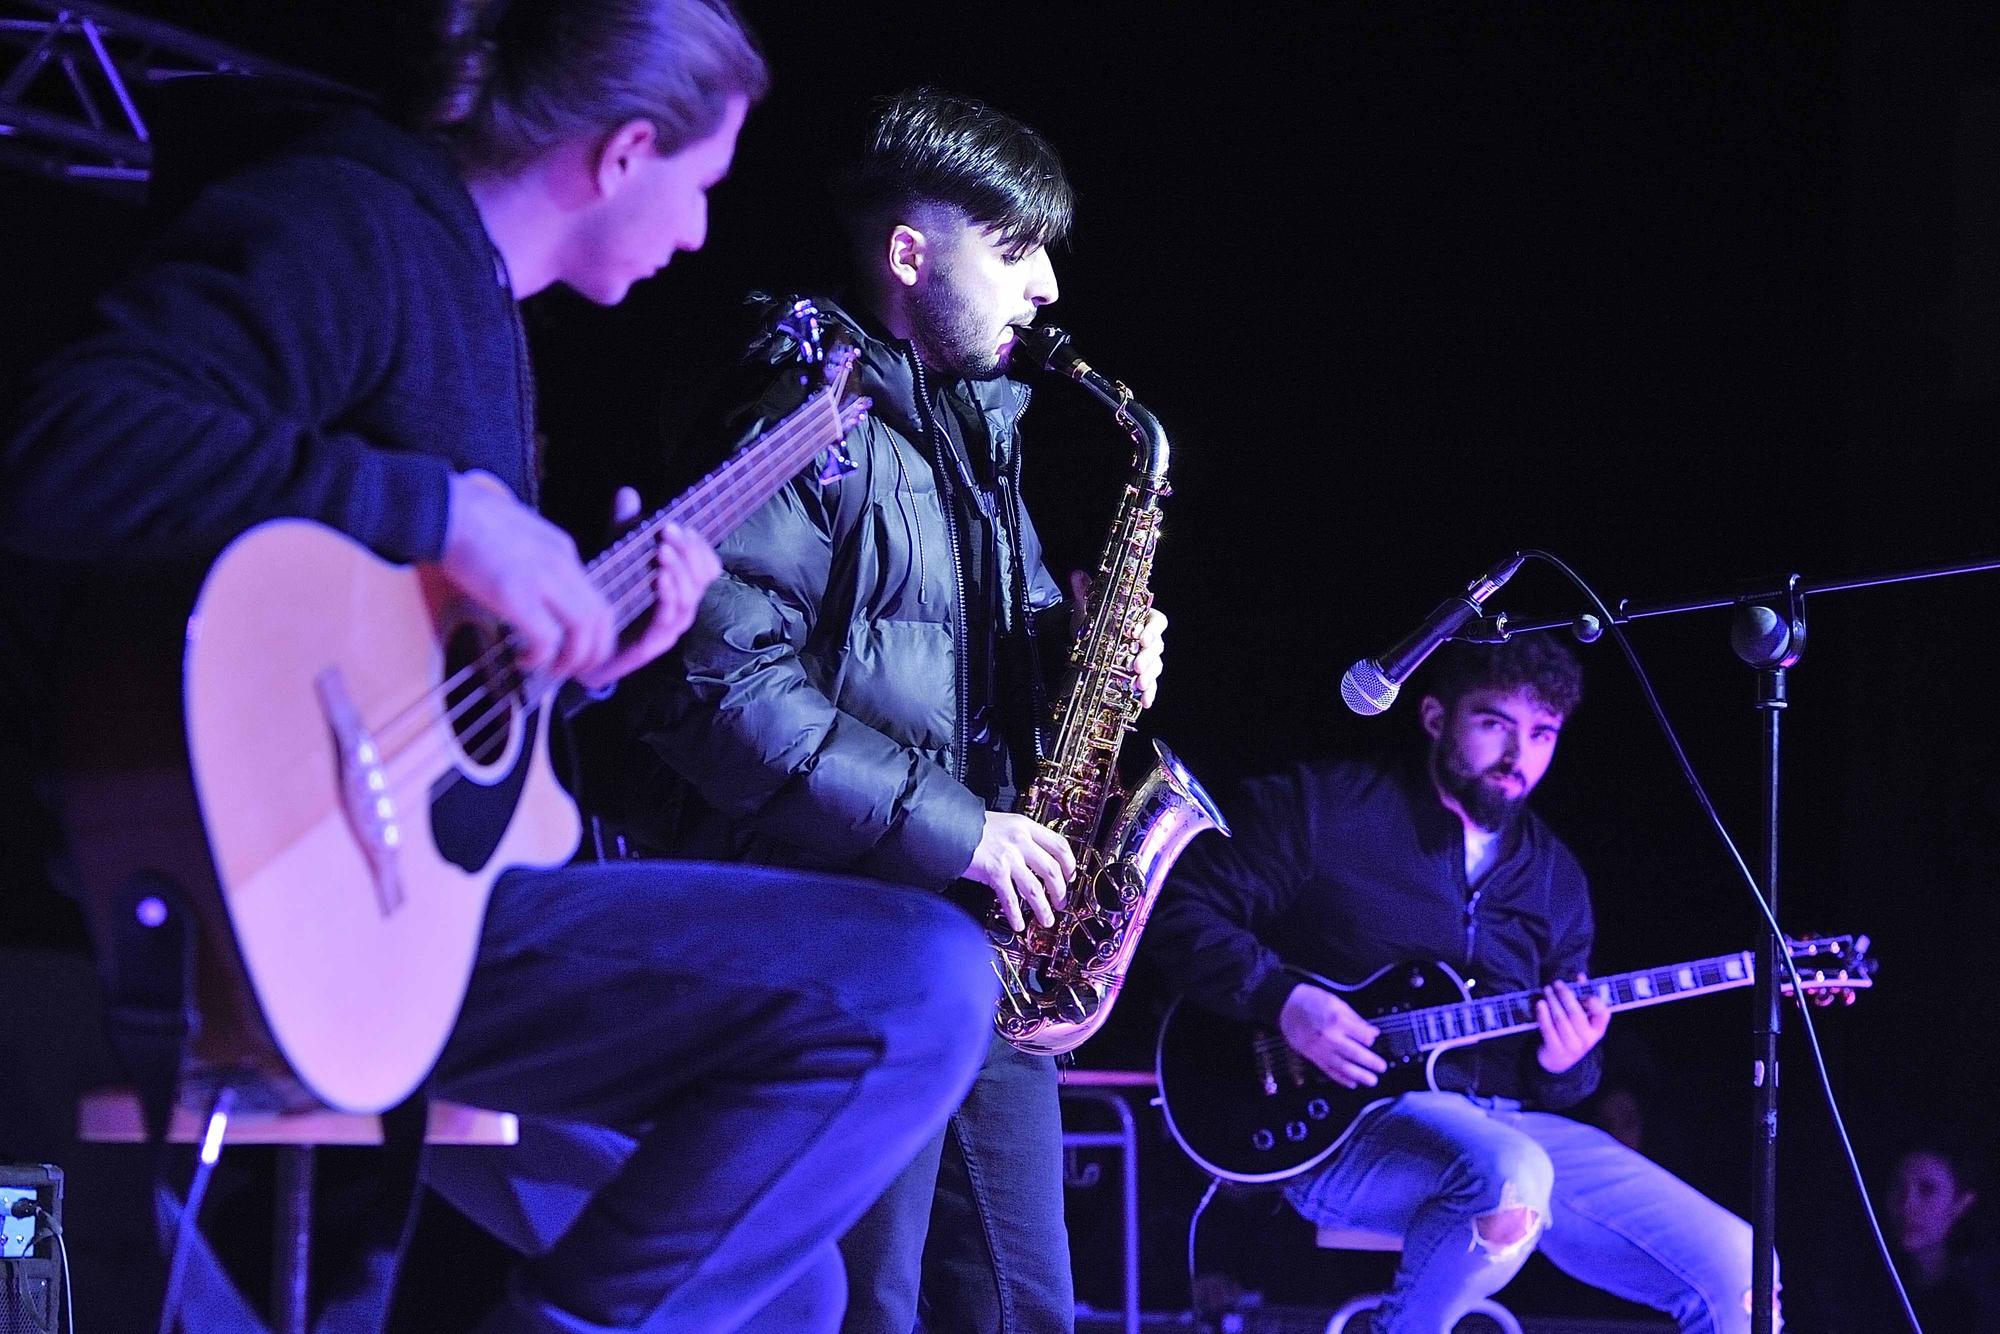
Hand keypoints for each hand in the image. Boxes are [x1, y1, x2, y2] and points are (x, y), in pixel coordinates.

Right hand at [439, 471, 615, 680]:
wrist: (447, 509)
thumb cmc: (472, 523)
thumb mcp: (523, 536)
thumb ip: (539, 563)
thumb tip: (539, 595)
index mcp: (564, 551)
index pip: (598, 599)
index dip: (597, 633)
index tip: (583, 650)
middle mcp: (561, 564)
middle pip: (600, 618)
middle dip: (594, 652)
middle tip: (576, 669)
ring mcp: (540, 579)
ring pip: (582, 630)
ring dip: (572, 659)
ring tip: (553, 669)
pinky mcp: (514, 595)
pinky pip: (546, 638)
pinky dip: (542, 657)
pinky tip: (525, 659)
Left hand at [575, 487, 720, 689]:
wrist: (579, 644)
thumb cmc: (606, 599)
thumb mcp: (617, 556)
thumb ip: (624, 527)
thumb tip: (628, 493)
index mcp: (680, 587)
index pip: (707, 565)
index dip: (700, 546)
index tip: (681, 525)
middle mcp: (681, 608)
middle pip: (703, 578)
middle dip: (689, 552)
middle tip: (668, 532)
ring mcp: (669, 629)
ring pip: (690, 598)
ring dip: (679, 572)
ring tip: (663, 553)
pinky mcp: (652, 645)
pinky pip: (669, 622)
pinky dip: (668, 598)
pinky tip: (658, 580)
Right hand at [964, 812, 1074, 932]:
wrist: (948, 825)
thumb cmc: (971, 826)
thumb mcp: (1002, 824)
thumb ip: (1019, 839)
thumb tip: (1033, 859)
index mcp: (1025, 826)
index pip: (1059, 845)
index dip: (1069, 864)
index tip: (1070, 876)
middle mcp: (1020, 840)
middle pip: (1052, 870)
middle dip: (1060, 891)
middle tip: (1060, 903)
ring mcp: (1009, 856)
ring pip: (1035, 888)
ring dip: (1043, 908)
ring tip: (1046, 919)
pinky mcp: (995, 871)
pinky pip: (1011, 898)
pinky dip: (1016, 914)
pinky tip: (1018, 923)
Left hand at [1068, 569, 1166, 707]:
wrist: (1086, 640)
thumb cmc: (1094, 622)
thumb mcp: (1088, 609)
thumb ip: (1084, 593)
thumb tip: (1077, 575)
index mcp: (1141, 618)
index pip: (1156, 621)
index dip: (1150, 629)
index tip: (1138, 636)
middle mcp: (1147, 637)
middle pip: (1157, 646)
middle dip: (1148, 657)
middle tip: (1136, 666)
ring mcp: (1145, 657)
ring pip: (1155, 665)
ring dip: (1149, 676)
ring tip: (1139, 684)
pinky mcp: (1140, 675)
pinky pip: (1150, 683)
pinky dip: (1149, 692)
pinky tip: (1144, 701)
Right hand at [1279, 983, 1385, 1088]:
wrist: (1285, 1006)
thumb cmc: (1311, 1000)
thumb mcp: (1335, 1001)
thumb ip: (1355, 1018)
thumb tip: (1372, 1032)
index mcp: (1337, 1021)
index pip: (1362, 1035)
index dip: (1370, 1038)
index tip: (1374, 1040)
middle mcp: (1330, 1037)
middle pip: (1355, 1053)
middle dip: (1371, 1062)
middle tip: (1382, 1068)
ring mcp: (1320, 1049)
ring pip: (1343, 1066)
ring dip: (1359, 1075)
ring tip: (1371, 1081)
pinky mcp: (1312, 1056)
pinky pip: (1329, 1070)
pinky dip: (1341, 1078)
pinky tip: (1351, 1083)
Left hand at [1534, 975, 1609, 1073]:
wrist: (1558, 1061)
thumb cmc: (1571, 1032)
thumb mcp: (1581, 1019)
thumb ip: (1582, 997)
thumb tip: (1580, 976)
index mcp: (1597, 1030)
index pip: (1603, 1015)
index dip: (1596, 1003)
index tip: (1585, 991)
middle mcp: (1587, 1039)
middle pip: (1576, 1014)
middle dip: (1565, 996)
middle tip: (1556, 983)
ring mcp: (1571, 1046)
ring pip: (1561, 1020)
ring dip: (1553, 1002)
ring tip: (1547, 990)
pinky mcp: (1555, 1049)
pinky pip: (1548, 1029)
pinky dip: (1543, 1015)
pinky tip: (1540, 1004)